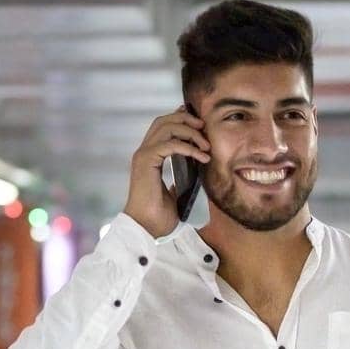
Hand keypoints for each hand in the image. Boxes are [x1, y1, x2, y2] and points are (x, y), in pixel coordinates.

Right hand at [123, 105, 211, 238]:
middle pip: (164, 121)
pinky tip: (201, 157)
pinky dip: (188, 147)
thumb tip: (194, 174)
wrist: (146, 228)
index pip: (162, 127)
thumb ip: (181, 179)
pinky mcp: (146, 161)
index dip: (180, 120)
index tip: (200, 125)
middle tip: (204, 128)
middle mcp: (144, 152)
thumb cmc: (158, 216)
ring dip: (190, 132)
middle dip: (186, 119)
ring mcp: (143, 155)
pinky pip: (170, 144)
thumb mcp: (175, 193)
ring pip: (167, 127)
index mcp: (149, 157)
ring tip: (206, 146)